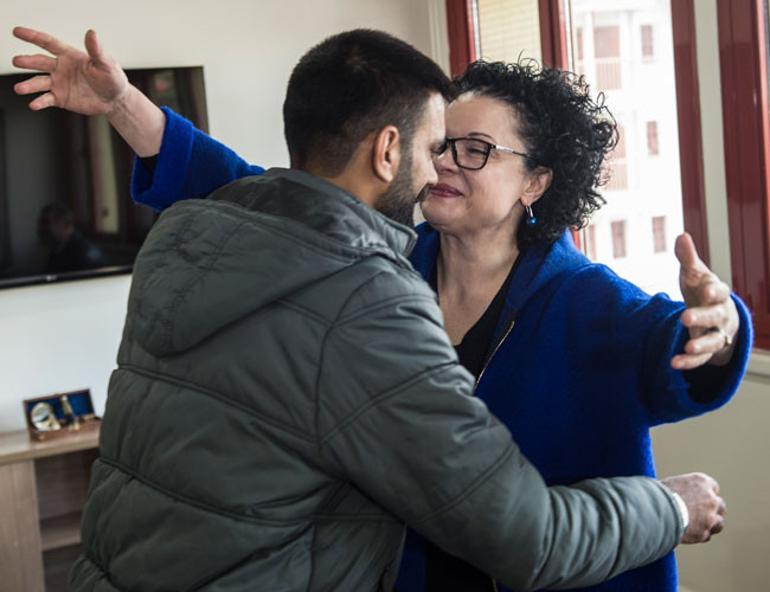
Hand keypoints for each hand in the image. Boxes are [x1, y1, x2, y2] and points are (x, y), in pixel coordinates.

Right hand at [12, 27, 127, 114]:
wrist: (115, 100)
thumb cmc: (112, 78)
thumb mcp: (106, 64)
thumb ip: (96, 50)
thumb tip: (92, 33)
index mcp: (69, 55)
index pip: (48, 43)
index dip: (32, 36)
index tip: (17, 32)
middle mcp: (60, 68)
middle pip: (39, 62)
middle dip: (27, 61)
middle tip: (17, 61)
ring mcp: (58, 83)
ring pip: (39, 83)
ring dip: (29, 85)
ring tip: (19, 88)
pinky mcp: (60, 98)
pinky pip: (47, 99)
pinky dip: (40, 102)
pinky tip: (33, 105)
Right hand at [661, 473, 725, 543]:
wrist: (656, 511)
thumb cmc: (658, 494)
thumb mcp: (671, 483)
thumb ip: (682, 489)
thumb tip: (677, 493)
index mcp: (701, 481)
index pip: (713, 486)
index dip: (706, 493)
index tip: (699, 497)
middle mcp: (710, 498)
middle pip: (720, 505)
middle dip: (712, 509)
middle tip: (701, 513)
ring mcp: (710, 517)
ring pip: (719, 523)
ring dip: (711, 524)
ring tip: (698, 525)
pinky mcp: (704, 533)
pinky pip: (706, 535)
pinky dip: (700, 535)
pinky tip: (690, 533)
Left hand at [671, 232, 739, 369]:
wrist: (714, 314)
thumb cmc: (702, 291)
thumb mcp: (694, 274)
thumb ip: (688, 258)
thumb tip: (681, 235)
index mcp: (718, 294)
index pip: (720, 291)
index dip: (713, 291)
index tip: (705, 290)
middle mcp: (721, 314)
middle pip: (715, 316)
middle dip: (703, 317)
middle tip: (685, 317)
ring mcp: (716, 333)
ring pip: (713, 341)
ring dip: (700, 344)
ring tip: (687, 347)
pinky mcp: (708, 350)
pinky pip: (701, 358)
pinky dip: (689, 362)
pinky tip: (674, 363)